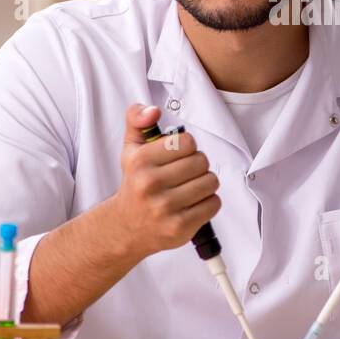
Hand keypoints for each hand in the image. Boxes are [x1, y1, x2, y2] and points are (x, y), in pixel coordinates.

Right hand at [104, 104, 220, 260]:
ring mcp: (165, 208)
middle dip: (198, 165)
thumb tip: (153, 111)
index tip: (178, 155)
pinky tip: (192, 204)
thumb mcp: (130, 149)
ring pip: (211, 182)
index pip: (187, 142)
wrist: (126, 227)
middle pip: (201, 161)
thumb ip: (137, 119)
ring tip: (189, 188)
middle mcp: (150, 184)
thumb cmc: (135, 183)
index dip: (187, 147)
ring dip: (205, 183)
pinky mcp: (180, 227)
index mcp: (139, 161)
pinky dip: (208, 202)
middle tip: (185, 173)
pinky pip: (213, 204)